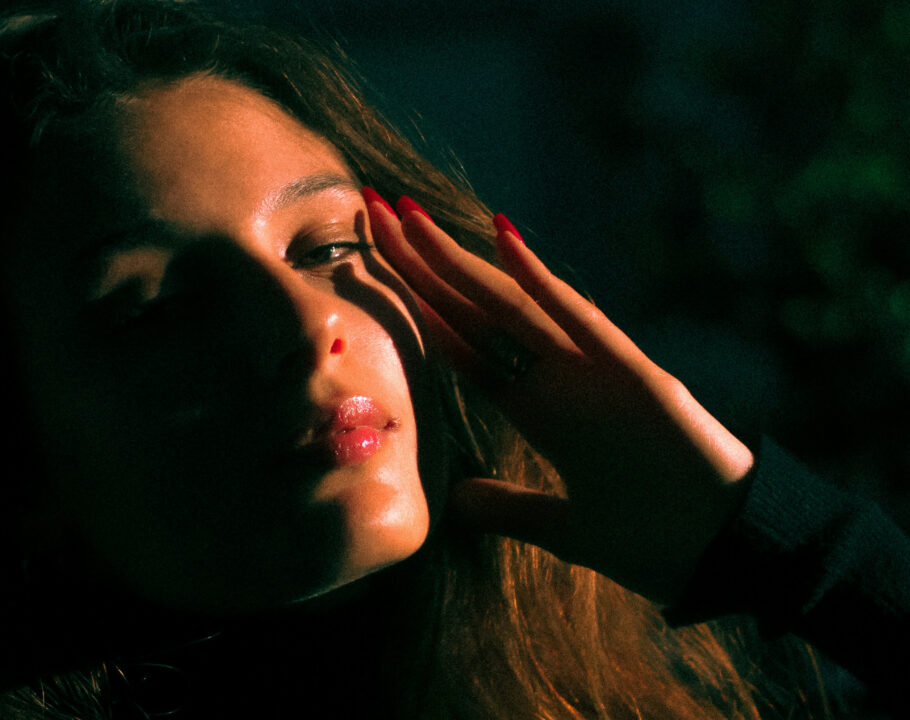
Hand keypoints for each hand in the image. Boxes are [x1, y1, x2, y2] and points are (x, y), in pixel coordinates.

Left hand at [366, 192, 753, 603]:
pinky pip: (579, 319)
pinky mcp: (634, 375)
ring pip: (510, 304)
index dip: (416, 308)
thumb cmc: (657, 542)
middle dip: (420, 265)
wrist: (729, 556)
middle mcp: (557, 380)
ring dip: (456, 259)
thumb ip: (510, 508)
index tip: (376, 271)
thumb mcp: (566, 530)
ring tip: (406, 212)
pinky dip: (541, 277)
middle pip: (472, 312)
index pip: (462, 348)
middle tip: (372, 210)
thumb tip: (455, 501)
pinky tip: (502, 234)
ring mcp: (593, 372)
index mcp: (540, 412)